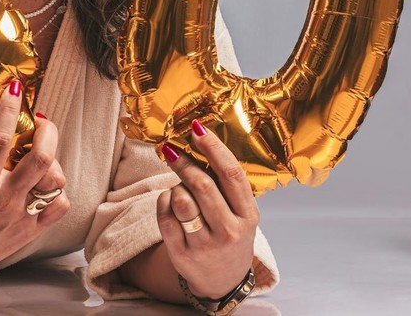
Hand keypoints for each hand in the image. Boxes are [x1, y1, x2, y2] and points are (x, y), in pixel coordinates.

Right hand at [0, 80, 68, 299]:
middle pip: (41, 159)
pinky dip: (57, 190)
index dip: (8, 110)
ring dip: (53, 160)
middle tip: (40, 121)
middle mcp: (3, 201)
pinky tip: (45, 183)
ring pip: (55, 181)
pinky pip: (60, 206)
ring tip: (42, 152)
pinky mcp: (31, 232)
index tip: (14, 89)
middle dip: (47, 131)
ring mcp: (20, 218)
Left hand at [156, 120, 257, 299]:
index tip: (197, 129)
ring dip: (175, 186)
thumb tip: (201, 141)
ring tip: (178, 188)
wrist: (222, 281)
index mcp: (248, 215)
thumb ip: (226, 185)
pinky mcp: (182, 255)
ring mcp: (205, 245)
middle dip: (184, 163)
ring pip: (181, 200)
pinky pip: (165, 218)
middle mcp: (230, 231)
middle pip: (203, 186)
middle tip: (172, 151)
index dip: (214, 148)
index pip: (232, 175)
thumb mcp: (240, 213)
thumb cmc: (229, 235)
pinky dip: (162, 202)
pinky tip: (168, 202)